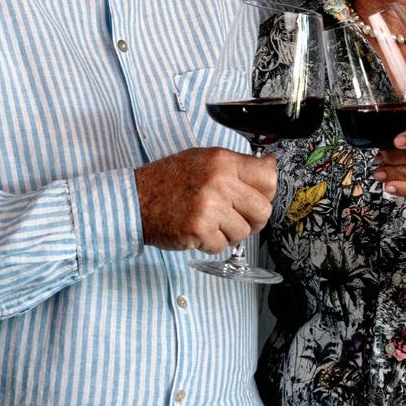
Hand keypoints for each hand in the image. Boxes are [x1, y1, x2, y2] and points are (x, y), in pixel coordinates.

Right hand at [134, 148, 276, 252]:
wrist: (135, 199)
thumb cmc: (168, 180)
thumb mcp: (204, 159)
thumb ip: (237, 165)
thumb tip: (270, 166)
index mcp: (222, 161)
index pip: (268, 178)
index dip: (266, 192)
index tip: (258, 196)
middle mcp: (219, 182)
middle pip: (262, 210)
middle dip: (253, 219)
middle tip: (236, 218)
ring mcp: (209, 207)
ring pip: (244, 232)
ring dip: (230, 233)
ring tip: (211, 223)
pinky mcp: (199, 230)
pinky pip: (223, 246)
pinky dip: (212, 243)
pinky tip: (199, 231)